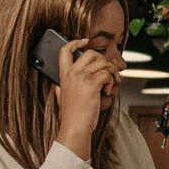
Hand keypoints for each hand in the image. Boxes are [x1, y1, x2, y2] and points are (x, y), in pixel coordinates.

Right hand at [56, 39, 117, 158]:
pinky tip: (107, 91)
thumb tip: (56, 87)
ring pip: (103, 63)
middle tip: (107, 72)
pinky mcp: (92, 84)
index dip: (75, 42)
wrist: (74, 127)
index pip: (65, 51)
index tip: (85, 41)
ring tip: (110, 84)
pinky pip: (107, 73)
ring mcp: (82, 77)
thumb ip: (59, 90)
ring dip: (111, 72)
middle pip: (91, 53)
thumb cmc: (71, 115)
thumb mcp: (61, 99)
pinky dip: (112, 80)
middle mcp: (72, 73)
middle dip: (103, 60)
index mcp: (64, 75)